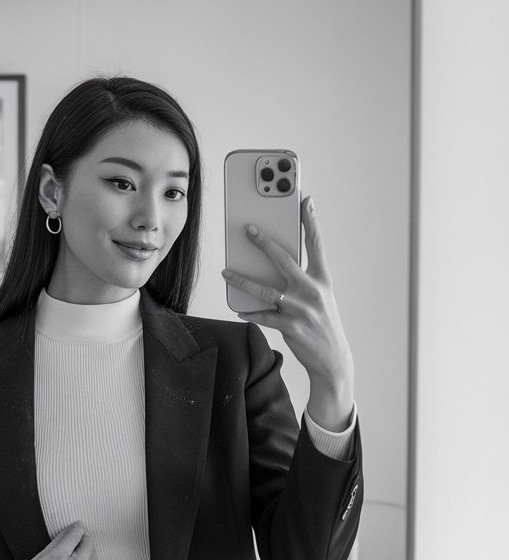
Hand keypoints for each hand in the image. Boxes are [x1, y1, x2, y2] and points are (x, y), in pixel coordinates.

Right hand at [0, 521, 94, 559]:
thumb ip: (59, 541)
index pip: (78, 534)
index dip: (77, 528)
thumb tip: (74, 529)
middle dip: (84, 540)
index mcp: (61, 558)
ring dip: (87, 557)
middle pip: (90, 546)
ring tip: (76, 558)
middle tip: (78, 539)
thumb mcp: (40, 556)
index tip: (77, 526)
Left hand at [222, 196, 354, 430]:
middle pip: (285, 260)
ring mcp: (301, 309)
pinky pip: (263, 315)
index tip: (304, 199)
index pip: (317, 244)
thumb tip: (275, 262)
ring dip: (242, 279)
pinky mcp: (289, 326)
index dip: (310, 221)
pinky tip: (238, 308)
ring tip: (226, 271)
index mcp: (323, 280)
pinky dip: (249, 311)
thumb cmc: (322, 324)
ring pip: (265, 289)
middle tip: (248, 228)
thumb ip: (303, 279)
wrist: (333, 361)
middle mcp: (313, 291)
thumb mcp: (320, 298)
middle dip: (265, 241)